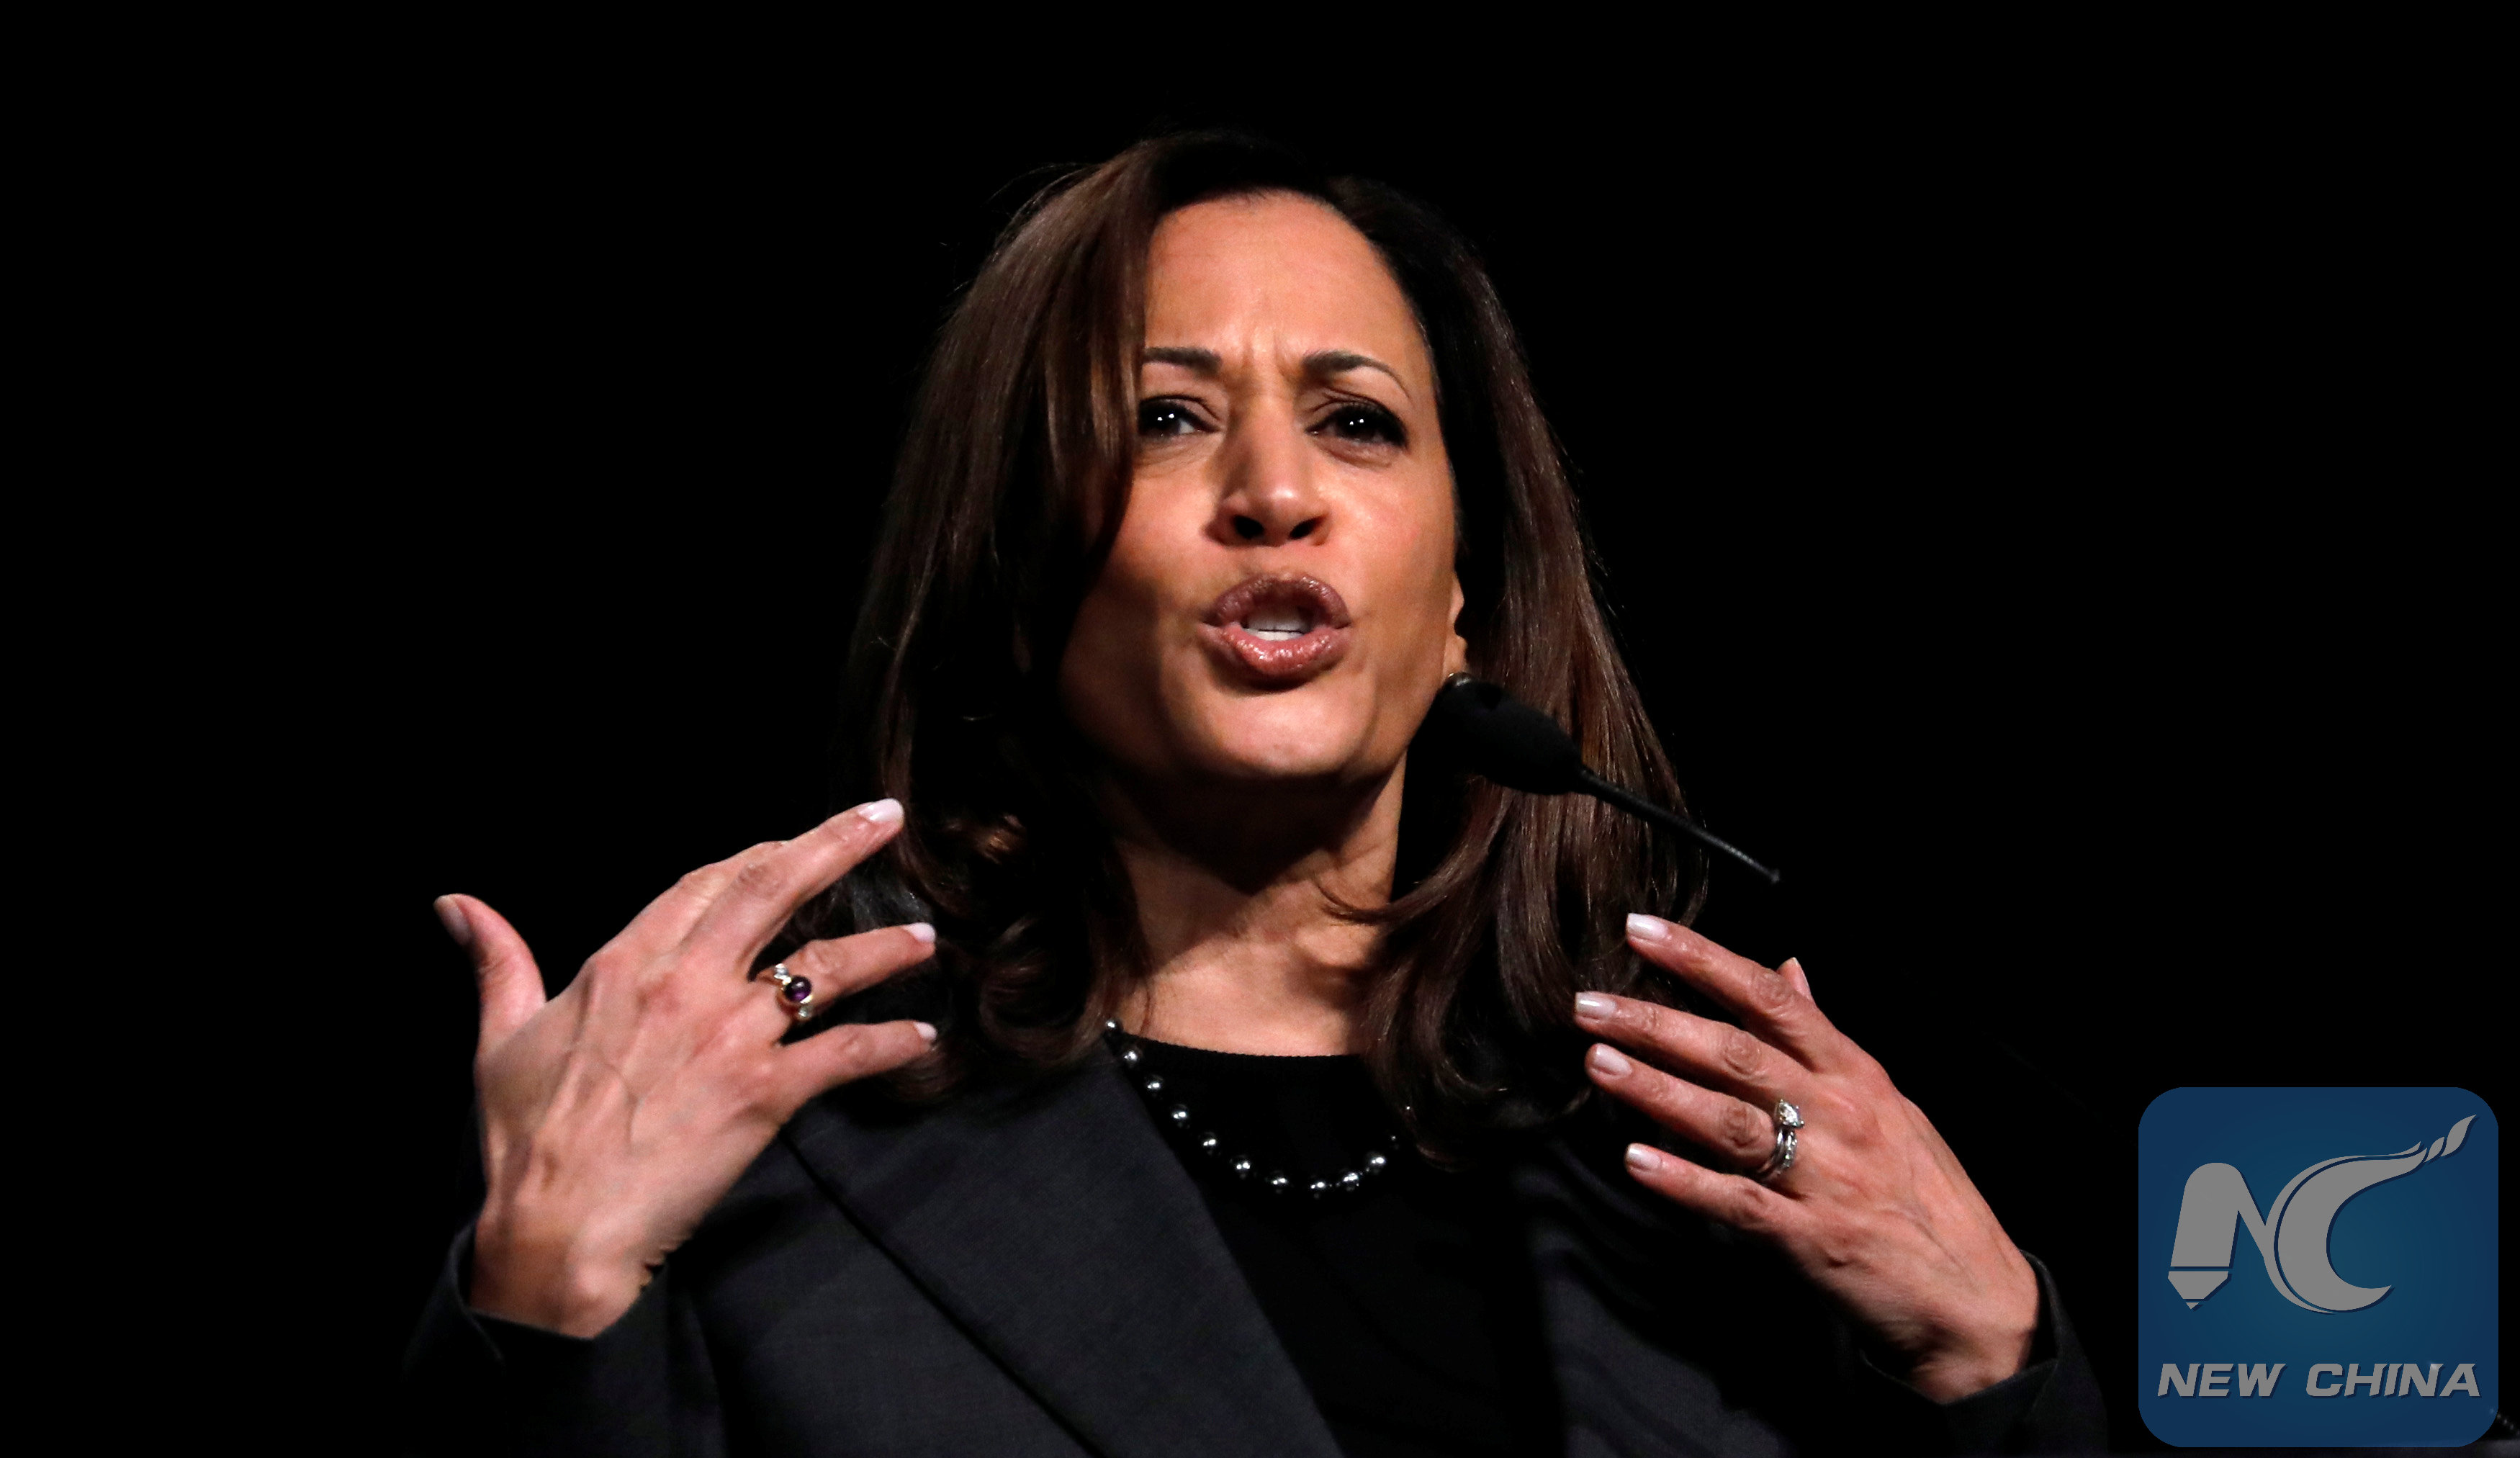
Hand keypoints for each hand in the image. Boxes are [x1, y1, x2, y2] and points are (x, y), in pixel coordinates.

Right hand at [439, 799, 938, 1336]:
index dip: (756, 854)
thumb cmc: (526, 1139)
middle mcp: (686, 986)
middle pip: (774, 890)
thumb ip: (496, 960)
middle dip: (835, 845)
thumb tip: (455, 902)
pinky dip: (889, 1044)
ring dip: (881, 948)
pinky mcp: (764, 1095)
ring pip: (823, 969)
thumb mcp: (499, 1036)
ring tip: (924, 936)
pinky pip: (843, 1056)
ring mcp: (730, 1038)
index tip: (791, 840)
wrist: (557, 1227)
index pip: (706, 883)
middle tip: (885, 819)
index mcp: (627, 964)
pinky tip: (922, 1038)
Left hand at [1577, 914, 2038, 1400]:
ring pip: (1728, 1120)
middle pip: (1735, 1052)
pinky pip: (1738, 1202)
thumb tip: (1786, 968)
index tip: (1642, 930)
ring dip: (1657, 1089)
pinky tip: (1636, 1161)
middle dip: (1656, 1023)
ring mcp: (1824, 1175)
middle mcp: (1838, 1113)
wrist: (1978, 1299)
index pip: (1769, 998)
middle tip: (1589, 1003)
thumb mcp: (1888, 1100)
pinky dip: (1685, 1181)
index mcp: (1854, 1073)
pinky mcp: (1811, 1239)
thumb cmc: (1926, 1195)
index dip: (1702, 959)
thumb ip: (1826, 1037)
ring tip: (1598, 1063)